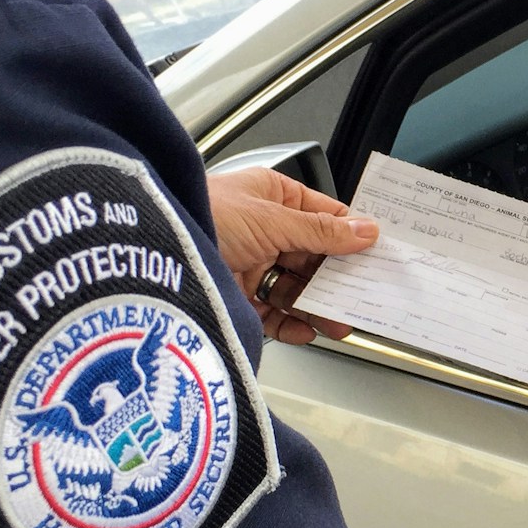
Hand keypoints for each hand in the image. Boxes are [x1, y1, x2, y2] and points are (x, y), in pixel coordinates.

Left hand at [206, 167, 375, 343]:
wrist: (150, 249)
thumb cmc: (203, 214)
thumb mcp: (272, 219)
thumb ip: (322, 231)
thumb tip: (365, 231)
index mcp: (272, 197)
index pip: (325, 217)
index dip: (352, 237)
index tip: (377, 256)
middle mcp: (263, 229)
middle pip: (313, 257)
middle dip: (338, 279)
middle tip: (363, 297)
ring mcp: (250, 263)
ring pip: (296, 288)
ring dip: (319, 306)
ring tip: (340, 322)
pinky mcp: (236, 295)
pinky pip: (272, 312)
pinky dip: (291, 324)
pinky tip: (306, 330)